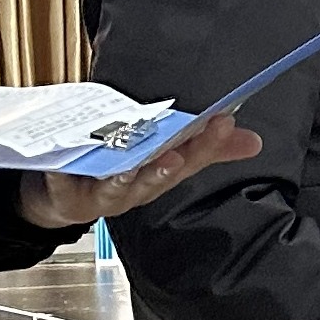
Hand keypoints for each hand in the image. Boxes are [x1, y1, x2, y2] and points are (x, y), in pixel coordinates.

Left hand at [16, 112, 260, 230]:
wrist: (67, 197)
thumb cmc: (121, 174)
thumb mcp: (167, 158)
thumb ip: (208, 148)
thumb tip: (253, 140)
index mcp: (161, 177)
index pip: (190, 160)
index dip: (207, 143)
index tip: (222, 121)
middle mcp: (136, 190)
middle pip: (155, 178)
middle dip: (167, 167)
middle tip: (177, 154)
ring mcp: (102, 195)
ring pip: (117, 185)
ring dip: (125, 176)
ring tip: (130, 162)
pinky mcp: (68, 195)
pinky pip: (66, 183)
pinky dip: (66, 174)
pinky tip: (68, 161)